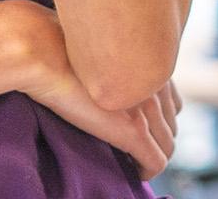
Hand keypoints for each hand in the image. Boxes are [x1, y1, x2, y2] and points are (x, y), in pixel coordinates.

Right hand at [4, 2, 173, 178]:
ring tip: (134, 161)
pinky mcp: (133, 131)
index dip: (159, 117)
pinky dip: (147, 171)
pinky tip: (134, 171)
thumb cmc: (58, 45)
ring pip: (167, 144)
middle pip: (171, 123)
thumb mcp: (93, 49)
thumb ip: (110, 62)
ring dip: (153, 155)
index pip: (172, 101)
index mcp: (148, 62)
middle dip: (158, 137)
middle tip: (138, 147)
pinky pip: (156, 161)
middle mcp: (154, 85)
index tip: (143, 126)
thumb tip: (105, 73)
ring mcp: (146, 108)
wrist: (45, 51)